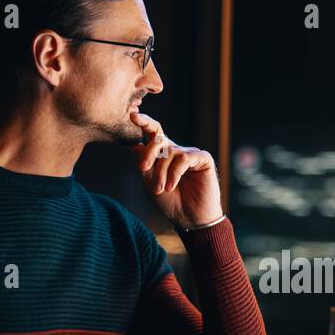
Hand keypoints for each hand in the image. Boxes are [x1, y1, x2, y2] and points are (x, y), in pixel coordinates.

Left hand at [130, 112, 222, 228]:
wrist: (190, 219)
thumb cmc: (171, 203)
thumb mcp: (149, 183)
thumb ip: (142, 164)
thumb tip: (132, 144)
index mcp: (162, 155)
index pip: (152, 133)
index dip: (143, 122)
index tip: (133, 115)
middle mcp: (176, 151)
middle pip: (158, 138)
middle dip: (149, 153)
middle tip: (144, 168)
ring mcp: (190, 154)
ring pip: (169, 151)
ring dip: (161, 171)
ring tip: (161, 189)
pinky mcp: (203, 159)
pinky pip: (184, 158)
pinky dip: (175, 172)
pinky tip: (172, 185)